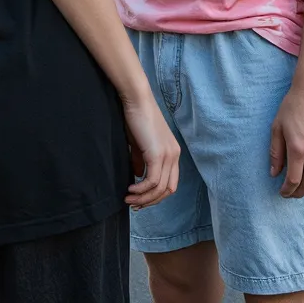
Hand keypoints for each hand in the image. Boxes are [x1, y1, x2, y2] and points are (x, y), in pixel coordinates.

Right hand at [122, 93, 180, 209]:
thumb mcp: (140, 144)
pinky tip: (130, 189)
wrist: (136, 99)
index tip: (140, 199)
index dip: (156, 196)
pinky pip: (152, 182)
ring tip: (128, 199)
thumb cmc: (136, 117)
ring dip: (143, 198)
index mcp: (173, 153)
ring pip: (159, 189)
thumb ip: (142, 161)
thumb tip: (140, 177)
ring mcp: (168, 155)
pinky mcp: (158, 154)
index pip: (170, 183)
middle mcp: (175, 155)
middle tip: (134, 205)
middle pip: (168, 190)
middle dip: (150, 201)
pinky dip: (141, 190)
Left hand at [270, 79, 303, 198]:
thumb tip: (274, 173)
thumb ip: (275, 152)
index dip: (287, 190)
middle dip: (299, 192)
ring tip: (303, 184)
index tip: (283, 192)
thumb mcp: (277, 126)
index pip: (294, 180)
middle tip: (292, 193)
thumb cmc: (292, 105)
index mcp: (298, 148)